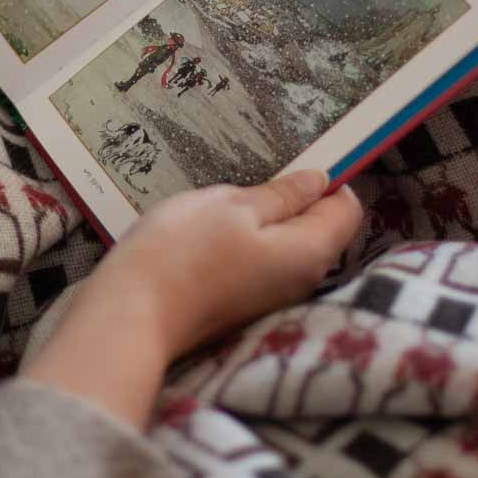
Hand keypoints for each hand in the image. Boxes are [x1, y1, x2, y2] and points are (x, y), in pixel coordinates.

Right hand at [24, 171, 361, 426]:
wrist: (131, 314)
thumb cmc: (183, 252)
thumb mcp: (233, 205)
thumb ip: (282, 194)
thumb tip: (318, 181)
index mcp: (310, 252)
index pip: (346, 208)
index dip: (326, 179)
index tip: (291, 163)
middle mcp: (301, 281)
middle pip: (317, 228)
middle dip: (291, 199)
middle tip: (249, 180)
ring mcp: (271, 297)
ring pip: (285, 244)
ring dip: (263, 219)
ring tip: (222, 204)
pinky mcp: (243, 304)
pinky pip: (260, 262)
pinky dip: (245, 241)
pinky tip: (210, 232)